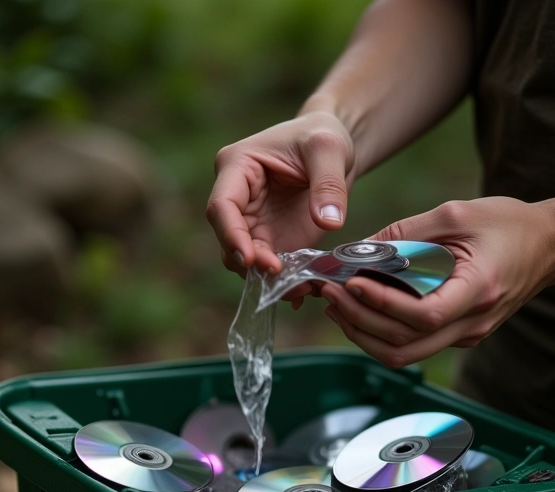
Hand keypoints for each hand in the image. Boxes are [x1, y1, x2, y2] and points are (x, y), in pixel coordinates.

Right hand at [206, 111, 354, 281]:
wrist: (333, 151)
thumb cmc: (323, 136)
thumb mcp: (329, 150)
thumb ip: (328, 184)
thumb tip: (328, 222)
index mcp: (237, 168)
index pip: (221, 207)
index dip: (231, 234)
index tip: (251, 259)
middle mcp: (237, 199)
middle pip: (229, 239)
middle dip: (250, 263)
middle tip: (279, 275)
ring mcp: (253, 224)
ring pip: (246, 260)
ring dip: (267, 279)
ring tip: (297, 289)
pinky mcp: (272, 241)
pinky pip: (269, 267)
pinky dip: (284, 283)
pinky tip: (302, 291)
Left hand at [320, 196, 554, 367]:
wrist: (549, 246)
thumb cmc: (507, 224)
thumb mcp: (456, 213)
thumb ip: (406, 232)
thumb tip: (357, 248)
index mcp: (477, 290)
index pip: (423, 316)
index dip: (383, 305)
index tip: (352, 283)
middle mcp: (472, 323)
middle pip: (404, 345)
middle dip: (359, 322)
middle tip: (330, 294)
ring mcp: (465, 335)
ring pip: (404, 354)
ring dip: (364, 334)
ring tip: (337, 305)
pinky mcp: (458, 335)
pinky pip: (412, 346)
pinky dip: (380, 333)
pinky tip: (360, 309)